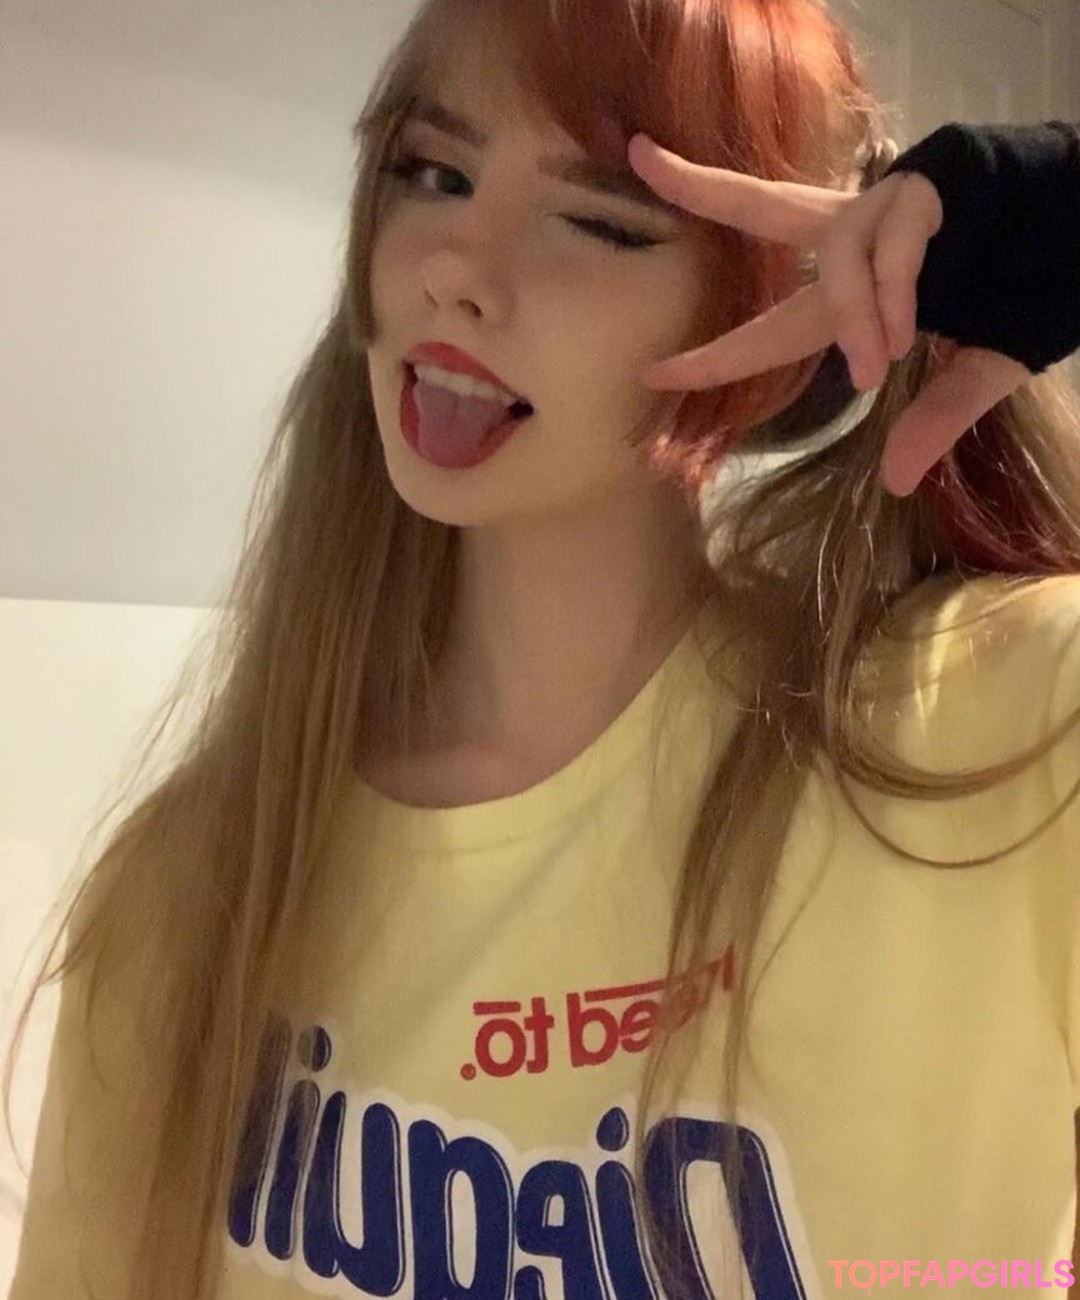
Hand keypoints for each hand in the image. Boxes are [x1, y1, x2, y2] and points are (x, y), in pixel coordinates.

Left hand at [628, 134, 1032, 497]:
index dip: (712, 354)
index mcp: (855, 290)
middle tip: (637, 156)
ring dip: (852, 317)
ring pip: (836, 257)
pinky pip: (892, 246)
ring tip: (877, 366)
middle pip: (762, 206)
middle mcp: (855, 240)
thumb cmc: (1032, 288)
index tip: (652, 375)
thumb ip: (935, 415)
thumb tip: (898, 483)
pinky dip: (891, 295)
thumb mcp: (981, 369)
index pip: (768, 324)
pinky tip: (903, 333)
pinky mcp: (929, 190)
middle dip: (699, 184)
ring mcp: (888, 210)